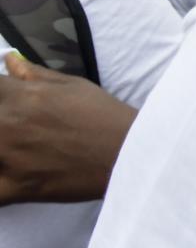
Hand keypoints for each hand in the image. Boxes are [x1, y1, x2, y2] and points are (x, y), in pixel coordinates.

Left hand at [0, 53, 137, 204]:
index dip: (0, 96)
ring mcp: (9, 158)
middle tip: (17, 130)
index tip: (8, 105)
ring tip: (15, 152)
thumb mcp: (72, 86)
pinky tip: (9, 179)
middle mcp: (7, 124)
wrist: (131, 154)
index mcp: (18, 96)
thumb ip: (34, 74)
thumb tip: (8, 60)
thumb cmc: (105, 116)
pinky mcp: (17, 188)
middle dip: (2, 123)